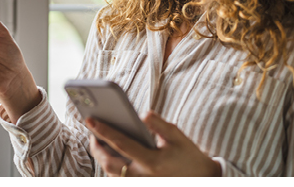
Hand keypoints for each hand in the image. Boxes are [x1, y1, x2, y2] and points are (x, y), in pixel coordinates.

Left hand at [87, 111, 220, 176]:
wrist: (202, 179)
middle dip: (96, 147)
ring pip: (111, 173)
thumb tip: (142, 113)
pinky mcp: (140, 186)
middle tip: (91, 130)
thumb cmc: (189, 157)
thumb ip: (159, 125)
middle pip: (108, 163)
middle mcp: (142, 176)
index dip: (104, 131)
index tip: (90, 120)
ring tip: (98, 139)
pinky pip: (119, 178)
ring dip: (102, 156)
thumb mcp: (177, 137)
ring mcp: (140, 184)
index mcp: (152, 162)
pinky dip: (111, 165)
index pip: (121, 144)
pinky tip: (110, 152)